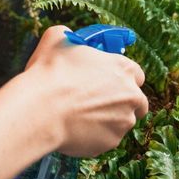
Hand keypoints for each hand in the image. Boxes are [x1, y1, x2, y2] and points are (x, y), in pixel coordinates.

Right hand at [21, 25, 148, 157]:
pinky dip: (94, 136)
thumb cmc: (50, 74)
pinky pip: (105, 139)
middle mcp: (131, 96)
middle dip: (123, 103)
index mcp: (124, 69)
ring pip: (121, 122)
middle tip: (98, 103)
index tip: (109, 81)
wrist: (41, 111)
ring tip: (80, 117)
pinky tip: (74, 129)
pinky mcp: (111, 143)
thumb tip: (65, 35)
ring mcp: (123, 122)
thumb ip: (68, 35)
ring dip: (107, 120)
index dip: (122, 78)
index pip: (137, 74)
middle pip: (137, 102)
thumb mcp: (57, 39)